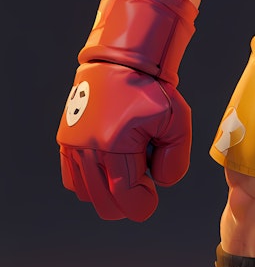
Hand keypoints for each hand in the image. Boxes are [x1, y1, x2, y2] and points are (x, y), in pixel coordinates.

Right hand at [57, 61, 191, 220]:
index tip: (152, 190)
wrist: (119, 62)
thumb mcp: (178, 120)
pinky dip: (91, 182)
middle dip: (128, 201)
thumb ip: (175, 159)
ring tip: (127, 165)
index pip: (125, 198)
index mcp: (114, 143)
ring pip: (88, 195)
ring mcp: (73, 146)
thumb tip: (159, 182)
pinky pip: (73, 180)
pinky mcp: (65, 142)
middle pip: (105, 204)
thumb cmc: (151, 90)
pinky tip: (110, 165)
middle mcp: (87, 148)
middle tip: (143, 178)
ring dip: (110, 191)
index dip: (144, 203)